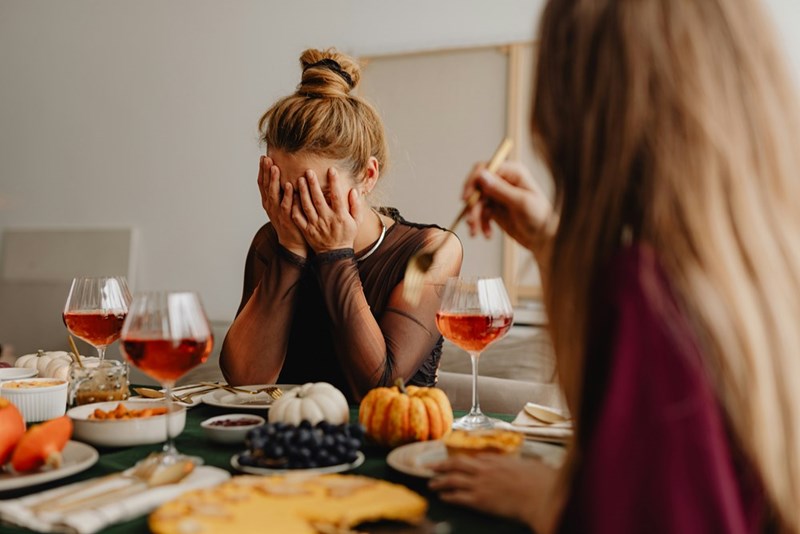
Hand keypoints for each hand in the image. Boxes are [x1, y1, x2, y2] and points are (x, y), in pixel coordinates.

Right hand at [258, 155, 307, 257]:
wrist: (294, 242)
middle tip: (267, 159)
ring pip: (274, 194)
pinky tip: (290, 185)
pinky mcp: (287, 218)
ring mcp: (277, 212)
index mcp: (268, 201)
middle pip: (266, 186)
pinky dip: (288, 195)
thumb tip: (286, 173)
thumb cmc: (290, 220)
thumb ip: (282, 191)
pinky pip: (287, 205)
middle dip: (266, 172)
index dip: (262, 171)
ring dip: (274, 181)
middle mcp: (270, 206)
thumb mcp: (283, 204)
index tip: (263, 157)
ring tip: (275, 168)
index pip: (262, 183)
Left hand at [291, 167, 360, 252]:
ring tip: (299, 180)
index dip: (334, 183)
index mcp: (340, 216)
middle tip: (308, 171)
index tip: (331, 170)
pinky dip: (294, 207)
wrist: (335, 254)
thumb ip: (356, 206)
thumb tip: (353, 190)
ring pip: (307, 206)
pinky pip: (298, 218)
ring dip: (303, 193)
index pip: (337, 196)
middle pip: (318, 199)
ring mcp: (315, 225)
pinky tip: (291, 196)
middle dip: (313, 184)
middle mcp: (327, 220)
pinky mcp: (307, 231)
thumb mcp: (356, 222)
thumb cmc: (346, 235)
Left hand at [429, 454, 561, 532]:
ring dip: (439, 481)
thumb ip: (520, 464)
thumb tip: (524, 465)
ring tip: (431, 483)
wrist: (540, 496)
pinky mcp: (480, 500)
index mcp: (496, 460)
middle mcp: (484, 469)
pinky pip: (459, 497)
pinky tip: (442, 497)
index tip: (453, 461)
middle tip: (429, 466)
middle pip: (456, 464)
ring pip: (453, 480)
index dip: (461, 459)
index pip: (473, 457)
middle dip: (441, 464)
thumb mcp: (530, 464)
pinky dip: (449, 496)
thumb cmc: (540, 480)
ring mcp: (480, 484)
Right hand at [463, 161, 554, 261]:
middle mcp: (504, 180)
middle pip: (477, 185)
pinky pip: (480, 213)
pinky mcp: (494, 208)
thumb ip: (500, 189)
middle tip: (471, 220)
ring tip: (476, 232)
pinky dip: (480, 223)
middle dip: (472, 204)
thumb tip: (481, 175)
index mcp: (513, 172)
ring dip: (474, 217)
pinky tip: (487, 234)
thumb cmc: (540, 218)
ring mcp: (498, 194)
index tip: (466, 199)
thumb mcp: (521, 203)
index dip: (472, 181)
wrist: (544, 238)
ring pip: (476, 201)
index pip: (485, 168)